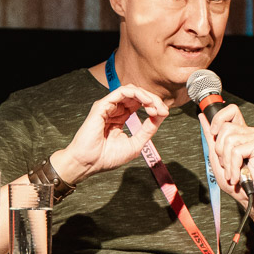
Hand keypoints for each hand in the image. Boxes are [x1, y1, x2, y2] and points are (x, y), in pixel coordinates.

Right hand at [55, 85, 170, 182]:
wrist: (89, 163)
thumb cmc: (107, 157)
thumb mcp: (135, 144)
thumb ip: (147, 130)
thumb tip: (161, 115)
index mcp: (120, 117)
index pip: (139, 104)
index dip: (154, 106)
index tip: (164, 114)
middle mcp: (114, 109)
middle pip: (137, 95)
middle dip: (153, 100)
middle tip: (163, 109)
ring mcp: (107, 106)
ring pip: (131, 90)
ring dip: (147, 96)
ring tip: (155, 106)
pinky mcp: (102, 105)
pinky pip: (122, 91)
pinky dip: (137, 94)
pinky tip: (147, 102)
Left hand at [201, 105, 253, 205]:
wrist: (248, 195)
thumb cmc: (234, 178)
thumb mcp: (216, 156)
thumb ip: (210, 137)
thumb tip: (202, 117)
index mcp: (240, 131)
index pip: (231, 110)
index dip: (218, 118)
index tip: (213, 133)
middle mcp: (249, 131)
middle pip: (224, 128)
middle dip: (219, 150)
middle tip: (226, 164)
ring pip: (229, 140)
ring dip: (226, 162)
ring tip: (232, 171)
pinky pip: (236, 151)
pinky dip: (233, 166)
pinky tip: (237, 175)